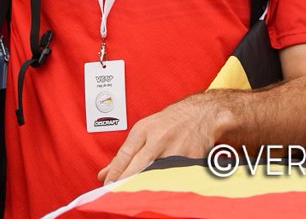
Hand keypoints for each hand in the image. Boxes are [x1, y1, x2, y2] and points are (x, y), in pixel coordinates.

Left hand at [97, 94, 224, 183]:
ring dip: (145, 185)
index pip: (125, 154)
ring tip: (138, 192)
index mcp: (144, 129)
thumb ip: (125, 153)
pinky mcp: (190, 159)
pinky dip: (166, 184)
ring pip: (156, 174)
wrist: (201, 114)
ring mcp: (175, 149)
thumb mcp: (144, 130)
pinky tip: (160, 189)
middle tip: (117, 193)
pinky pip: (175, 177)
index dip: (115, 172)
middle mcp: (159, 138)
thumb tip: (104, 174)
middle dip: (126, 181)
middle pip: (138, 166)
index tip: (107, 184)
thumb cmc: (170, 122)